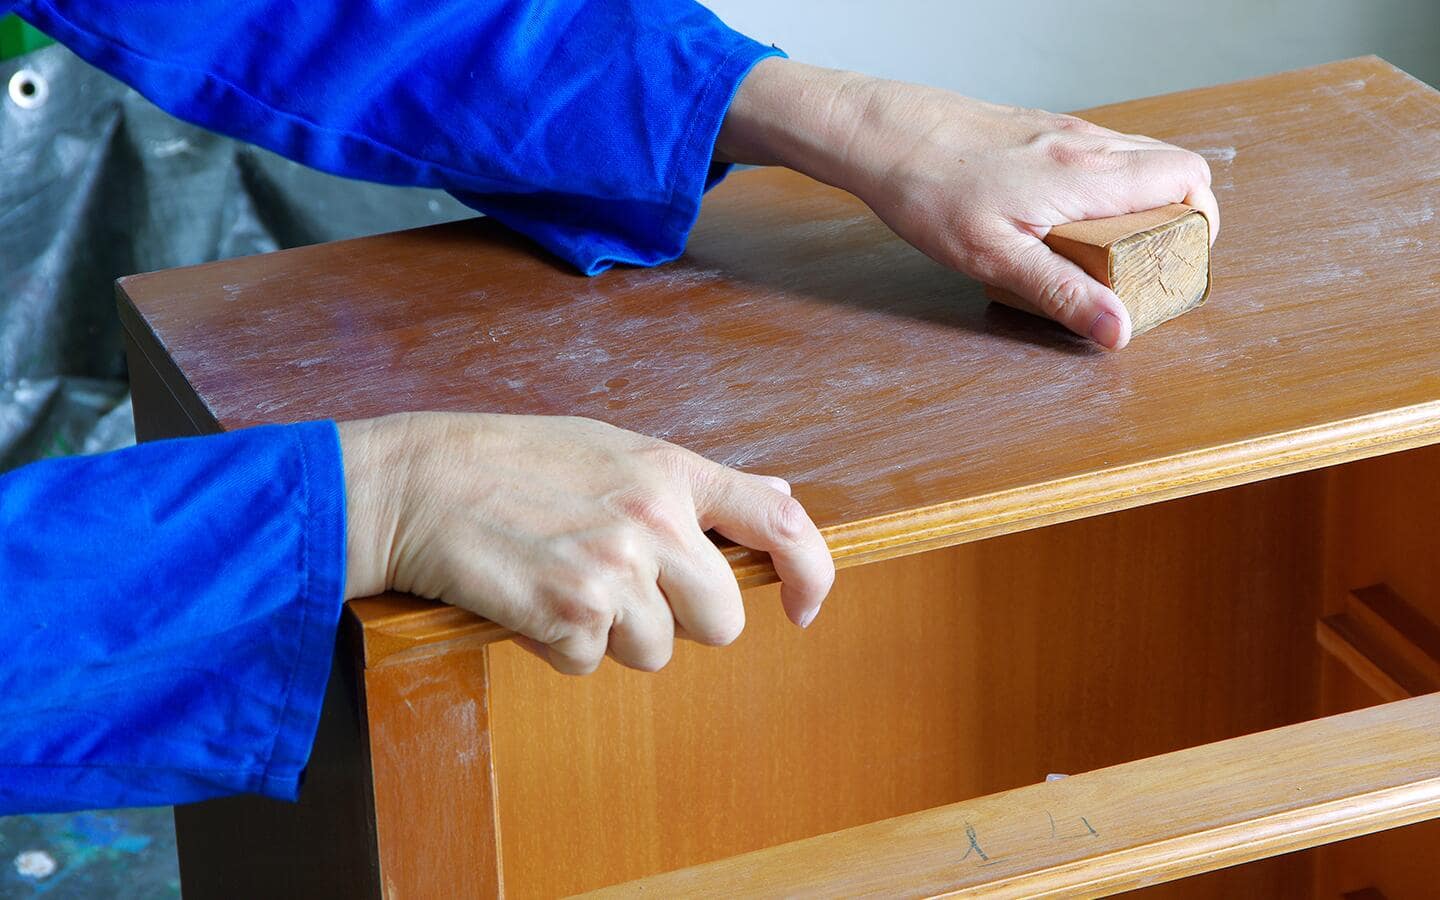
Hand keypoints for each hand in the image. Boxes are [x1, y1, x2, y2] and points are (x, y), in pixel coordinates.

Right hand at [338, 413, 833, 673]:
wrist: (418, 483)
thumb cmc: (509, 462)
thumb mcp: (611, 447)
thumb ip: (692, 482)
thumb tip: (775, 494)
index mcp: (670, 472)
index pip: (779, 524)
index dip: (811, 573)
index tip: (804, 605)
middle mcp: (655, 522)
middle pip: (722, 622)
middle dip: (679, 620)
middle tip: (620, 587)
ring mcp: (615, 571)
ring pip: (656, 651)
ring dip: (612, 635)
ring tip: (561, 579)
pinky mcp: (571, 617)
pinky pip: (591, 664)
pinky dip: (560, 646)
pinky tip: (530, 597)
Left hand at [717, 58, 1219, 349]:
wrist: (887, 135)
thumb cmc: (932, 191)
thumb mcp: (995, 257)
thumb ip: (1062, 293)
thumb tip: (1118, 330)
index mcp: (1088, 175)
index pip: (1188, 180)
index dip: (1202, 221)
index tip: (1181, 260)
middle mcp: (1087, 144)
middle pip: (1174, 168)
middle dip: (1178, 216)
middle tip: (1148, 262)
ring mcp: (1065, 131)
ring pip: (1139, 159)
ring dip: (1143, 200)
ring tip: (1109, 247)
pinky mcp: (1042, 131)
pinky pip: (1102, 154)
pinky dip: (1109, 184)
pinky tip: (1069, 218)